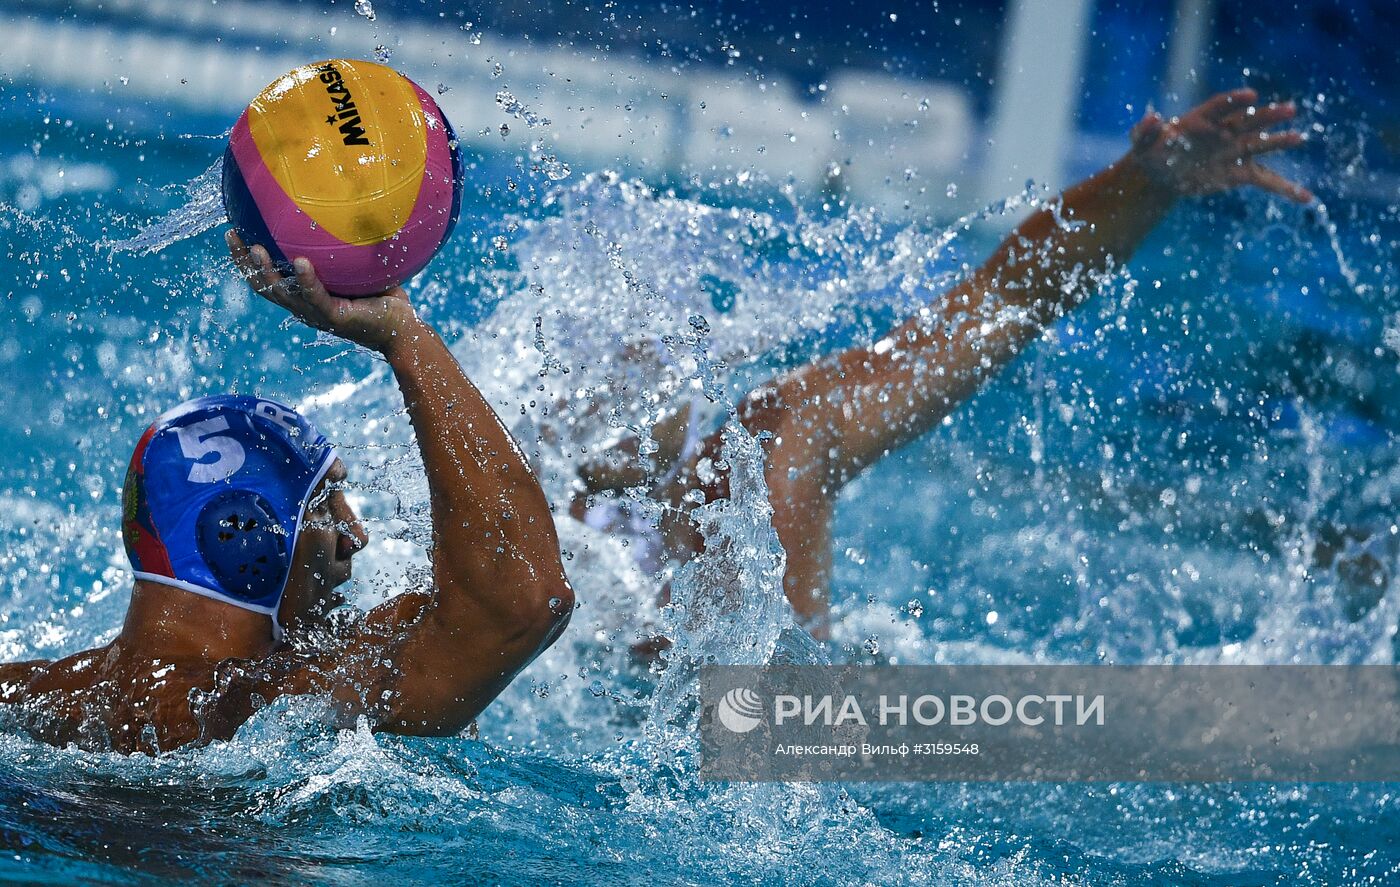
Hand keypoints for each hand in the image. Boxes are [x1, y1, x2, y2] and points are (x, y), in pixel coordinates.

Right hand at [227, 230, 416, 352]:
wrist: (402, 329)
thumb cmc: (382, 296)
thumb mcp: (358, 267)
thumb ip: (344, 244)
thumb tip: (344, 203)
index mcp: (304, 295)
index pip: (267, 276)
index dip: (245, 258)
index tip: (233, 231)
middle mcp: (305, 306)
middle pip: (263, 285)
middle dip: (243, 261)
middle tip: (231, 235)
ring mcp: (318, 313)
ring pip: (283, 293)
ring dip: (268, 271)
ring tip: (257, 248)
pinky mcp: (336, 317)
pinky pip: (316, 296)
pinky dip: (307, 280)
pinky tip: (301, 262)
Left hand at [1128, 88, 1312, 203]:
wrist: (1161, 173)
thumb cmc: (1151, 151)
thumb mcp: (1140, 142)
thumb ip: (1144, 131)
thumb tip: (1152, 119)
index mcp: (1202, 119)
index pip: (1221, 106)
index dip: (1235, 100)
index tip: (1251, 96)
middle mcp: (1224, 132)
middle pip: (1249, 120)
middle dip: (1268, 116)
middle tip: (1290, 109)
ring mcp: (1234, 151)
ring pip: (1261, 146)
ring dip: (1280, 142)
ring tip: (1300, 138)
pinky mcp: (1238, 173)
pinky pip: (1265, 179)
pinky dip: (1285, 189)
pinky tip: (1306, 198)